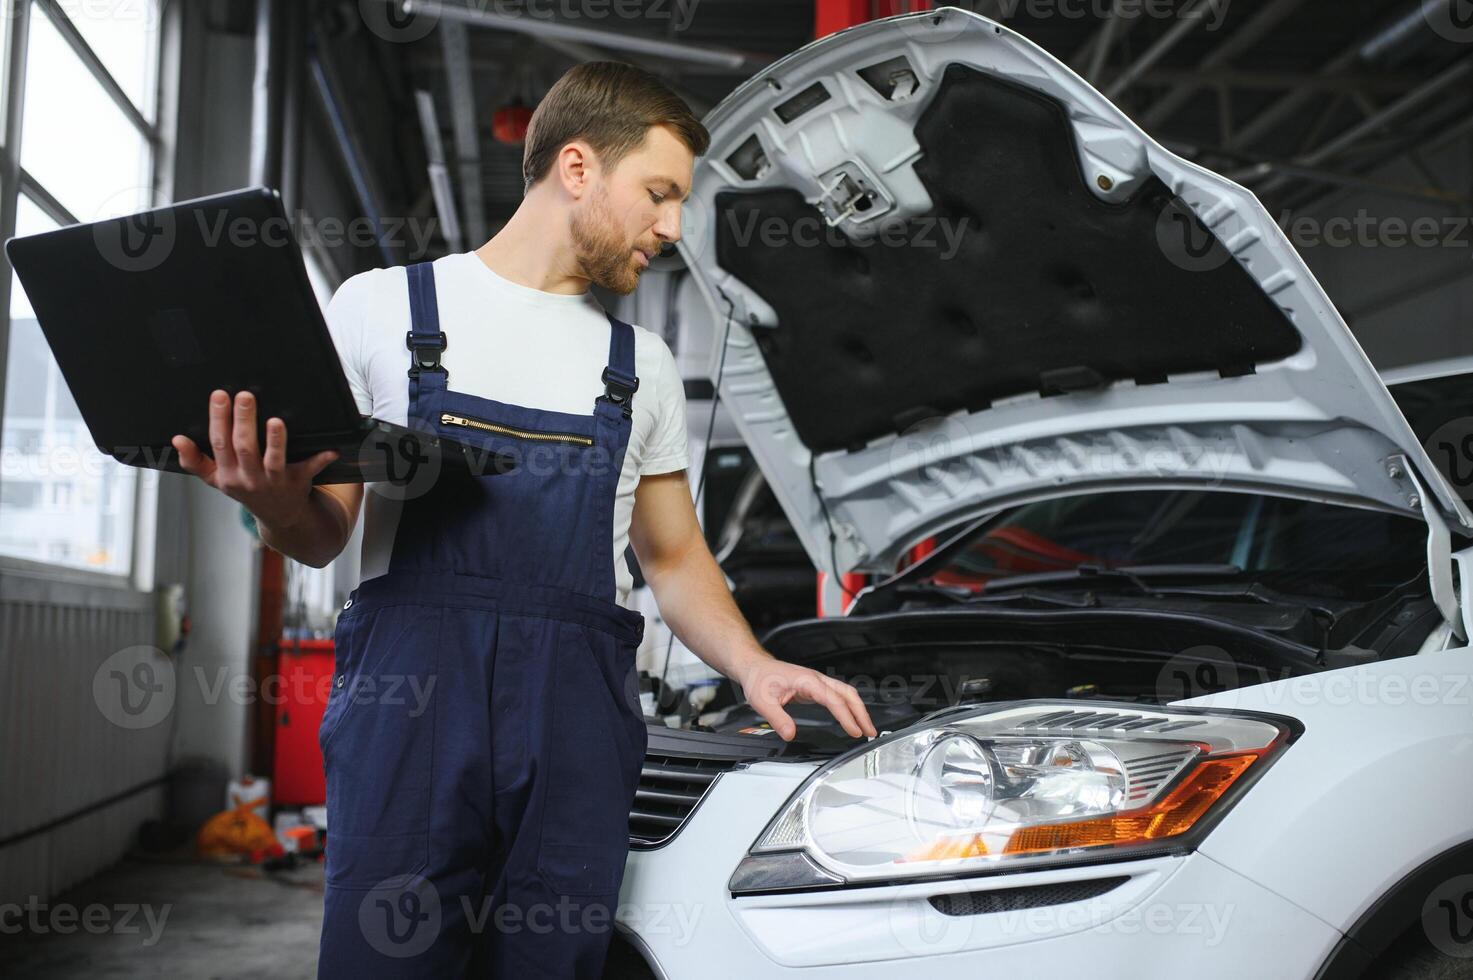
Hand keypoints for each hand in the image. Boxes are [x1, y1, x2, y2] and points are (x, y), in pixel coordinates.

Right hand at [171, 389, 338, 528]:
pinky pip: (310, 469)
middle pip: (244, 448)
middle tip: (245, 395)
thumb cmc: (245, 488)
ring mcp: (275, 481)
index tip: (219, 395)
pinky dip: (320, 459)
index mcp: (227, 474)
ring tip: (276, 420)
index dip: (218, 420)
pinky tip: (330, 449)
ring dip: (276, 441)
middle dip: (243, 421)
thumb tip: (176, 440)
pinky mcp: (299, 482)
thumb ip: (195, 461)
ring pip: (273, 461)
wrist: (280, 517)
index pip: (219, 443)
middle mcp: (250, 478)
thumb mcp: (216, 479)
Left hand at [737, 654, 877, 741]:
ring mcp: (817, 681)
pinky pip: (838, 695)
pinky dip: (849, 706)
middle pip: (847, 693)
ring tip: (866, 728)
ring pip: (845, 693)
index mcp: (807, 681)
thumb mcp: (763, 702)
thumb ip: (777, 719)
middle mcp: (816, 679)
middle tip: (870, 732)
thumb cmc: (759, 679)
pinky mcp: (815, 686)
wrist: (754, 666)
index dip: (846, 717)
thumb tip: (790, 734)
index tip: (854, 731)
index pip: (833, 700)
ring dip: (858, 709)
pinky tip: (850, 718)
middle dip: (861, 713)